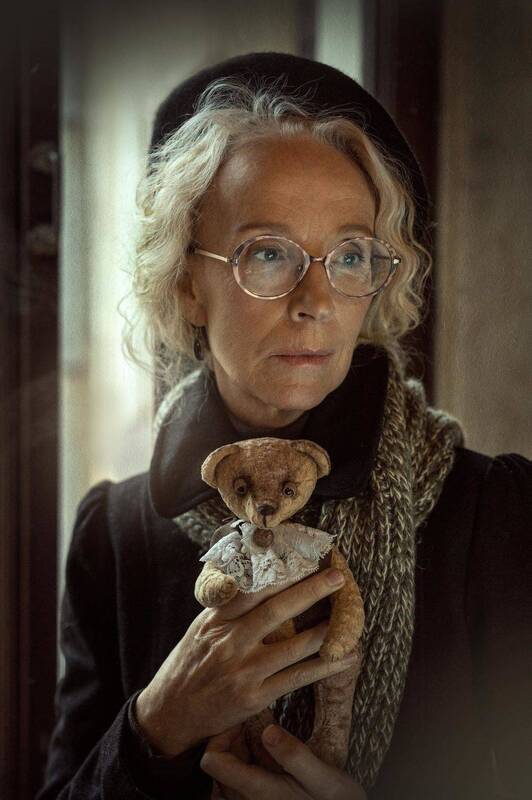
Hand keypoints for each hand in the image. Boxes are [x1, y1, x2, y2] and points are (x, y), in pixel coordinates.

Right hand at [134, 567, 357, 755]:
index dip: (280, 572)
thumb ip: (227, 608)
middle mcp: (231, 642)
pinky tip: (345, 658)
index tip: (303, 557)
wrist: (169, 714)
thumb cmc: (187, 666)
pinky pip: (297, 678)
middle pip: (276, 610)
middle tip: (336, 576)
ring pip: (293, 646)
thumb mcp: (200, 629)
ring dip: (325, 630)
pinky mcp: (255, 696)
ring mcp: (244, 670)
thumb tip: (254, 581)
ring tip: (349, 617)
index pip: (252, 589)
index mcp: (217, 620)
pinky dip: (324, 667)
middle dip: (310, 591)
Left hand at [200, 722, 367, 799]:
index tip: (242, 722)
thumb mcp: (323, 776)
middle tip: (255, 727)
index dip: (221, 736)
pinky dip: (238, 773)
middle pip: (214, 768)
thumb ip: (295, 755)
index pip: (212, 761)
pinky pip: (231, 792)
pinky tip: (260, 763)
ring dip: (234, 757)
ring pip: (221, 779)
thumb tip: (266, 731)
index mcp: (258, 792)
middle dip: (230, 742)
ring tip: (258, 744)